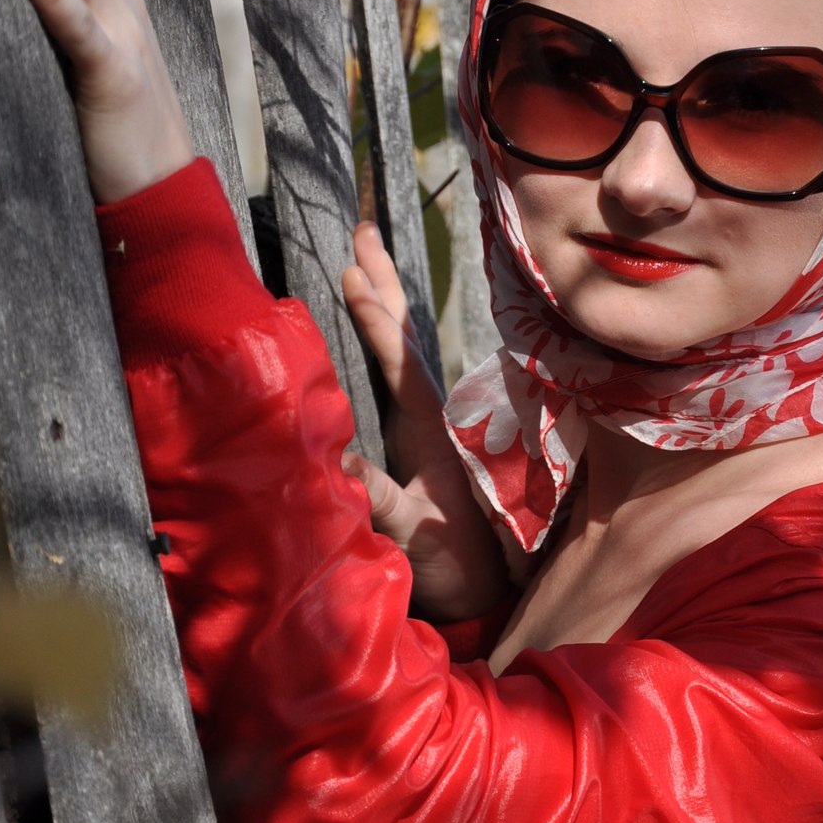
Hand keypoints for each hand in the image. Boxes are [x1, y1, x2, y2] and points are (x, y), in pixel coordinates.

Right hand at [342, 223, 511, 623]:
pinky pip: (396, 371)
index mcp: (431, 433)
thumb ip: (384, 503)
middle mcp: (430, 418)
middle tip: (363, 229)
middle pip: (406, 335)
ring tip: (364, 251)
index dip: (377, 322)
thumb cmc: (452, 566)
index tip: (355, 276)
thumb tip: (343, 463)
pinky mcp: (415, 438)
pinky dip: (383, 334)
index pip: (401, 365)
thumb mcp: (416, 538)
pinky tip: (370, 316)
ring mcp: (423, 425)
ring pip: (404, 345)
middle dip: (384, 282)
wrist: (480, 593)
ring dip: (385, 298)